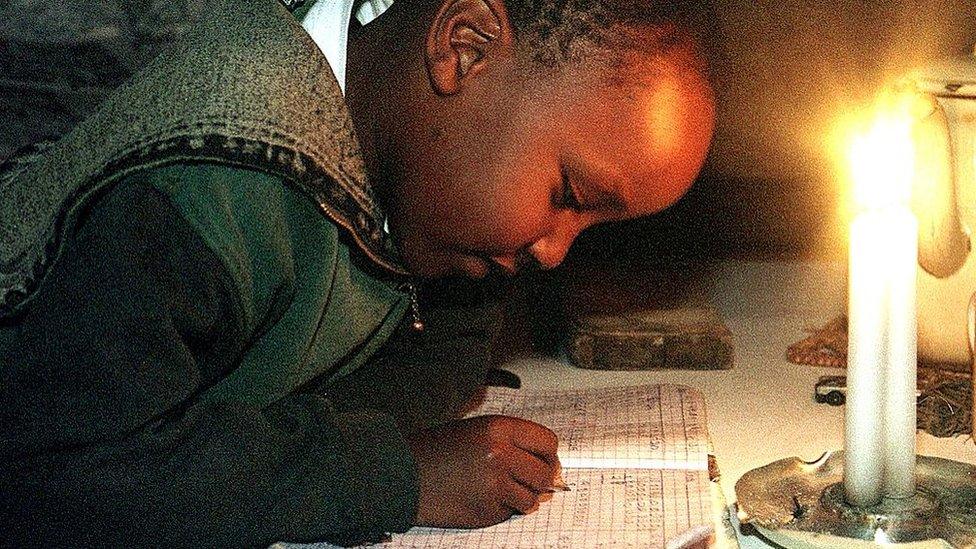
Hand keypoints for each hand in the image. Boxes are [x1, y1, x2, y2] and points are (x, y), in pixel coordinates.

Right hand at [406, 415, 559, 527]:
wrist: (403, 475)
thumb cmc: (436, 451)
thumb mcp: (475, 431)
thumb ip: (511, 442)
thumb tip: (548, 466)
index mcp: (499, 428)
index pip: (547, 442)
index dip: (548, 454)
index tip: (544, 462)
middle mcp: (501, 454)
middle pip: (545, 473)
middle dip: (539, 480)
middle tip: (525, 481)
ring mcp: (495, 484)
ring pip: (532, 498)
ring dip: (520, 498)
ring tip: (497, 489)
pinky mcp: (487, 510)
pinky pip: (510, 513)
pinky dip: (502, 510)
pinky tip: (481, 498)